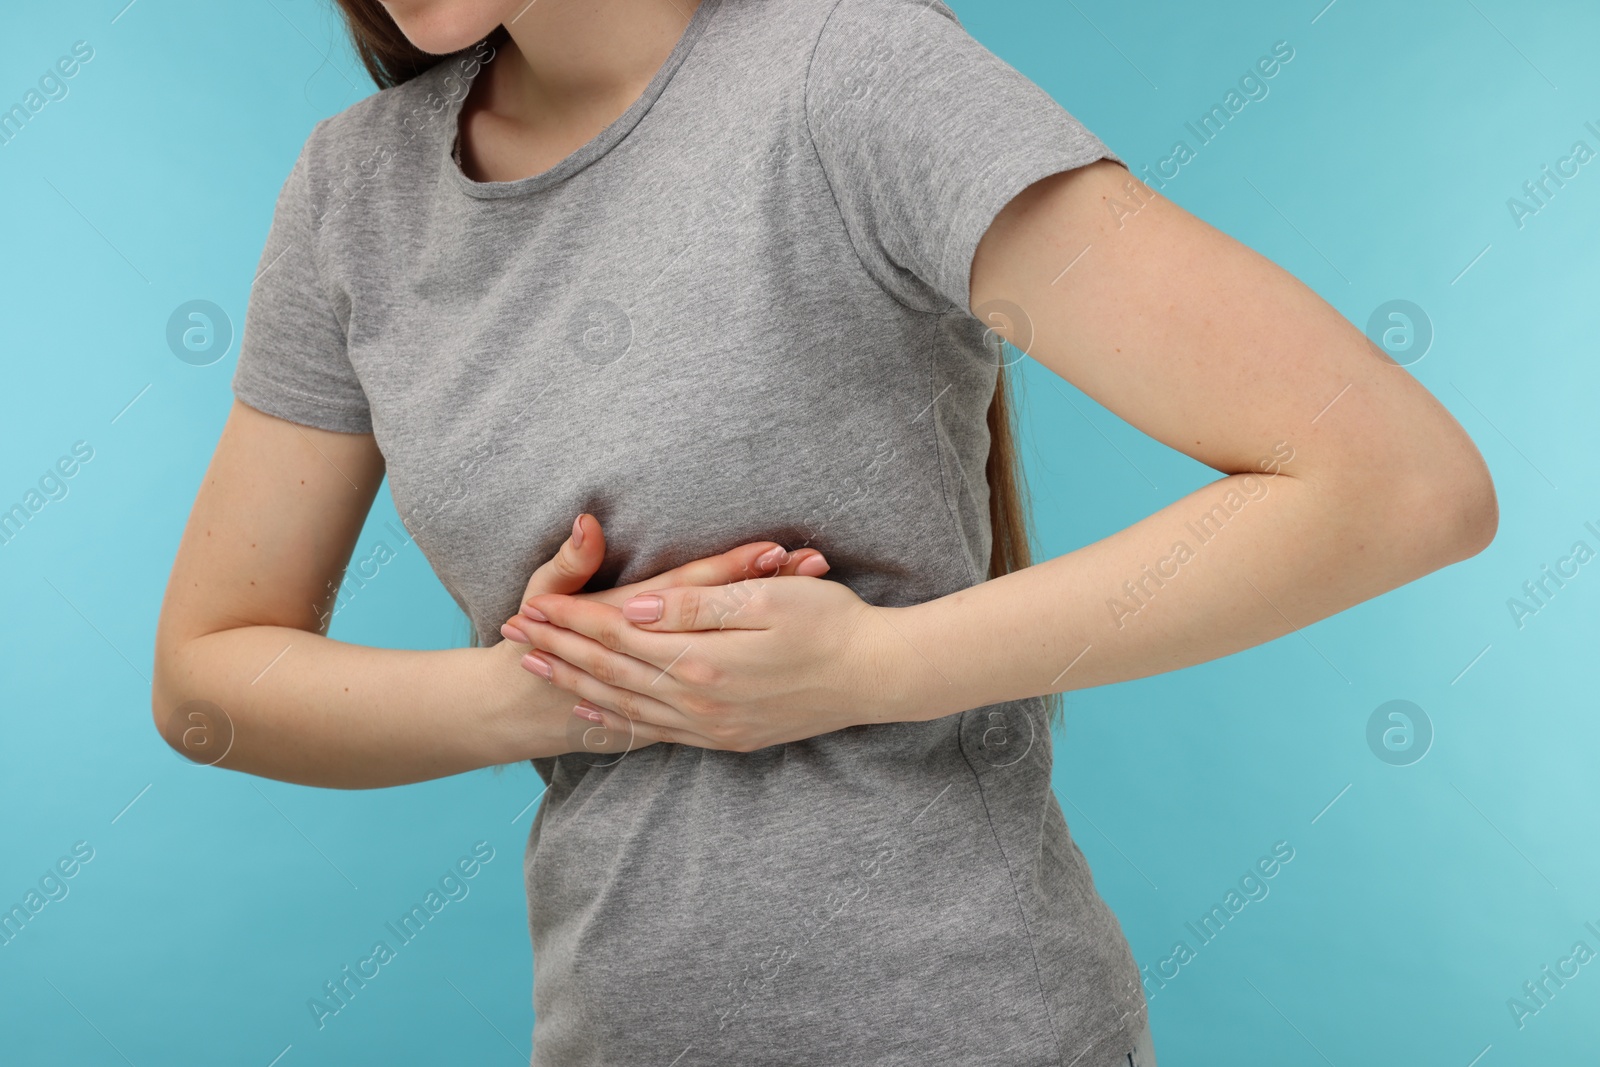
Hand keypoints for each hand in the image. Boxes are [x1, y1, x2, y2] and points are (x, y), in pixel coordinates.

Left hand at [501, 571, 902, 751]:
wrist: (880, 676)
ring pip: (627, 706)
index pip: (618, 636)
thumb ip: (694, 608)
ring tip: (536, 668)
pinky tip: (597, 713)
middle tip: (511, 635)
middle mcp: (699, 701)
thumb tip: (633, 612)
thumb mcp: (766, 600)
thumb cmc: (831, 624)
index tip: (529, 604)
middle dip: (559, 651)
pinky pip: (658, 733)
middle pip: (612, 673)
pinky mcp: (729, 738)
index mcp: (703, 661)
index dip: (572, 619)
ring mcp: (714, 725)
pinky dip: (619, 720)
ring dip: (577, 685)